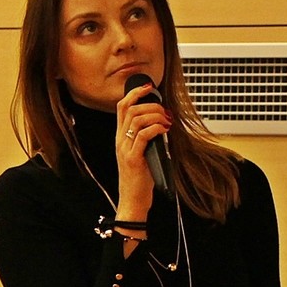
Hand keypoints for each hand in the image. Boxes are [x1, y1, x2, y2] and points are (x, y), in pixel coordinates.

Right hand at [115, 81, 172, 219]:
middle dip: (151, 104)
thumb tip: (163, 122)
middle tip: (165, 112)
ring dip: (156, 116)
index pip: (121, 106)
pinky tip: (165, 131)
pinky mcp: (133, 158)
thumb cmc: (139, 178)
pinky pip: (144, 135)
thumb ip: (146, 138)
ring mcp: (125, 149)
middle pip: (130, 109)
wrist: (133, 199)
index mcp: (120, 137)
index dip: (134, 92)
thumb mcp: (141, 153)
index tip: (148, 86)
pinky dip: (157, 128)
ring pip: (138, 119)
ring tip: (167, 122)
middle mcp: (119, 140)